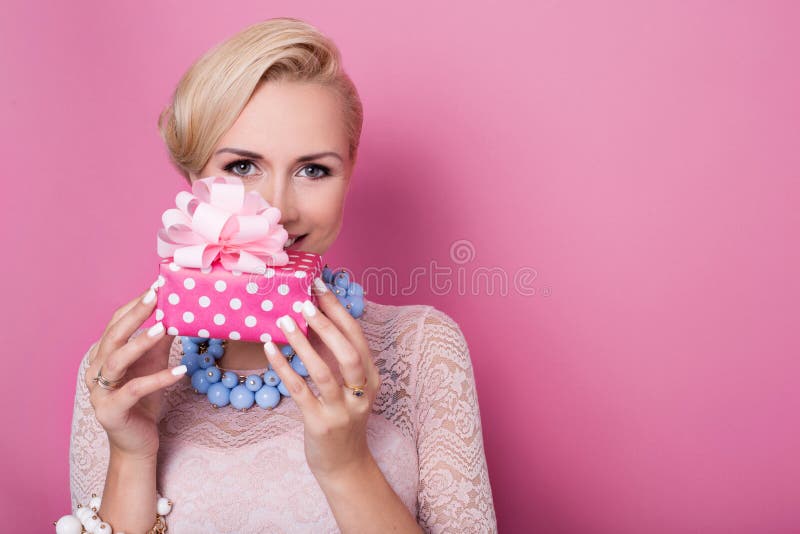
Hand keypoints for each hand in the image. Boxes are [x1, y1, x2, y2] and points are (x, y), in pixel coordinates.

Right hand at [84, 283, 184, 459]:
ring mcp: (99, 392)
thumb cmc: (144, 401)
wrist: (137, 443)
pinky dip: (158, 379)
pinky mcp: (111, 411)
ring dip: (140, 342)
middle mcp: (96, 370)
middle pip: (113, 336)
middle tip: (156, 296)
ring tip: (164, 328)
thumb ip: (161, 340)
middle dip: (135, 314)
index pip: (115, 323)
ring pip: (116, 361)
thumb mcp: (154, 364)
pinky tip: (180, 370)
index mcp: (103, 355)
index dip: (135, 305)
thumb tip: (178, 312)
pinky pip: (134, 390)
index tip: (157, 287)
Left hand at [264, 277, 380, 480]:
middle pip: (348, 352)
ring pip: (323, 371)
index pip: (357, 337)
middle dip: (326, 324)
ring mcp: (342, 411)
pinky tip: (270, 350)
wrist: (345, 464)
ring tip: (284, 322)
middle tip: (304, 303)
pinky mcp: (320, 424)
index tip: (320, 286)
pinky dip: (284, 368)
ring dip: (302, 344)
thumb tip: (311, 319)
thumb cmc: (342, 418)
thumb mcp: (346, 386)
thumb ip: (334, 357)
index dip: (339, 310)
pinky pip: (300, 391)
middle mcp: (361, 393)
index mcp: (371, 378)